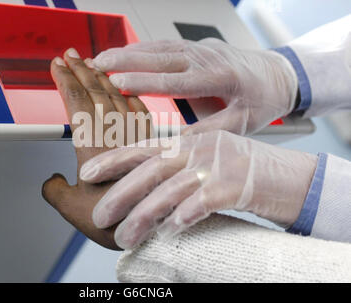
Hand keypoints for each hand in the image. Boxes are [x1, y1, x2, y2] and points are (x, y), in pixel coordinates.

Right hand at [42, 48, 151, 249]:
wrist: (153, 228)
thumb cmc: (117, 220)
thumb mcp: (71, 210)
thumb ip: (54, 191)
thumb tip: (50, 181)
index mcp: (92, 147)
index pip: (76, 101)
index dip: (66, 79)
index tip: (57, 64)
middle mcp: (114, 136)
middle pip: (95, 92)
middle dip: (81, 70)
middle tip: (70, 54)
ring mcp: (134, 137)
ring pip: (117, 96)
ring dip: (103, 77)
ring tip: (92, 63)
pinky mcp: (150, 143)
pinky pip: (139, 110)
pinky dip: (129, 95)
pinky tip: (126, 90)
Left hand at [80, 130, 316, 248]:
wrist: (290, 177)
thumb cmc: (243, 171)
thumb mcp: (206, 159)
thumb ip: (176, 169)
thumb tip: (143, 190)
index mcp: (189, 141)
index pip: (144, 147)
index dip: (113, 159)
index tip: (87, 173)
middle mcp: (199, 148)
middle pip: (151, 168)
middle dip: (121, 193)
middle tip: (99, 215)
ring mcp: (218, 165)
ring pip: (171, 188)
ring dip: (145, 214)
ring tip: (125, 237)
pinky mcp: (237, 186)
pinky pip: (204, 200)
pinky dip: (185, 214)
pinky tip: (170, 229)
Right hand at [93, 38, 298, 134]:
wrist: (276, 75)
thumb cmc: (261, 100)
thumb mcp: (241, 123)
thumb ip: (208, 131)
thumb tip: (175, 146)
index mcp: (221, 77)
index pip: (177, 79)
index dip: (146, 81)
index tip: (118, 82)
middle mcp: (208, 57)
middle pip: (162, 56)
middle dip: (127, 60)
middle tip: (97, 65)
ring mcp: (201, 49)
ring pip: (159, 47)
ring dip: (129, 52)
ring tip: (100, 59)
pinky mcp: (195, 48)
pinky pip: (165, 45)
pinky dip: (141, 48)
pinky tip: (122, 53)